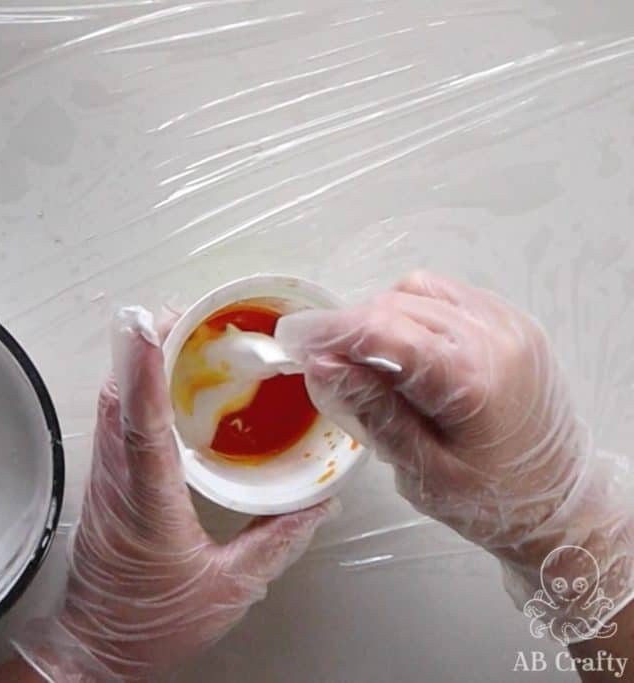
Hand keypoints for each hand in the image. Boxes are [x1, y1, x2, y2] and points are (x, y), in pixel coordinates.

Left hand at [12, 307, 335, 680]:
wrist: (98, 649)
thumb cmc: (154, 625)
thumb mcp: (230, 588)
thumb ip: (276, 541)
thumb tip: (315, 504)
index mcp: (150, 503)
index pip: (143, 424)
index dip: (146, 370)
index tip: (148, 325)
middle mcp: (120, 483)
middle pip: (121, 399)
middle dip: (144, 348)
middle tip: (178, 313)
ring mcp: (106, 482)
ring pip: (112, 408)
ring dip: (136, 365)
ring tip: (170, 334)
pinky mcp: (104, 487)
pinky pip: (114, 424)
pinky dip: (133, 392)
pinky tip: (155, 384)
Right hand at [276, 271, 633, 635]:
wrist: (561, 503)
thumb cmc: (492, 500)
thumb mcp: (422, 470)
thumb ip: (372, 410)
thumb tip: (321, 363)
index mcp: (473, 380)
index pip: (384, 332)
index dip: (330, 331)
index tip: (291, 340)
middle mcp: (496, 339)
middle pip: (396, 306)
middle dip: (346, 325)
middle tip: (312, 352)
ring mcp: (509, 325)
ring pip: (418, 292)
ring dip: (378, 316)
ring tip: (359, 355)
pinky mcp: (511, 323)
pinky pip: (447, 296)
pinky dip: (412, 312)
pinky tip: (399, 346)